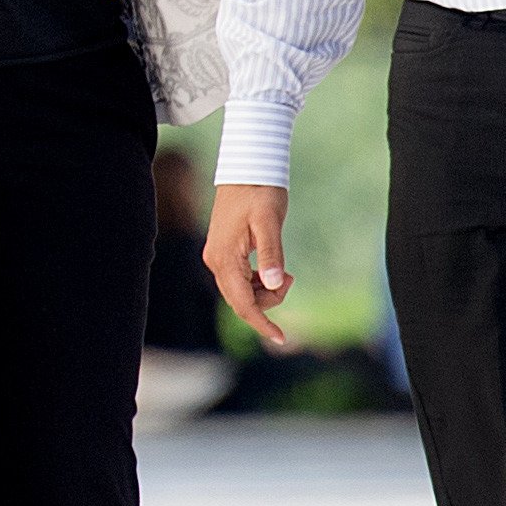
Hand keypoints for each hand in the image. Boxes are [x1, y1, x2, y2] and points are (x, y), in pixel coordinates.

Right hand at [202, 184, 297, 354]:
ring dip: (264, 292)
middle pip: (241, 301)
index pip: (242, 303)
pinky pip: (240, 280)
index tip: (282, 338)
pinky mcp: (224, 252)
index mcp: (225, 258)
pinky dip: (258, 282)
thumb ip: (272, 254)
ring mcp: (218, 257)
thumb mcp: (270, 222)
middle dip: (268, 302)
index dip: (262, 323)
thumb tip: (276, 284)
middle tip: (290, 278)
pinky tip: (272, 269)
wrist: (247, 167)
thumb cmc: (260, 191)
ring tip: (285, 272)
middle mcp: (215, 261)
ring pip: (240, 292)